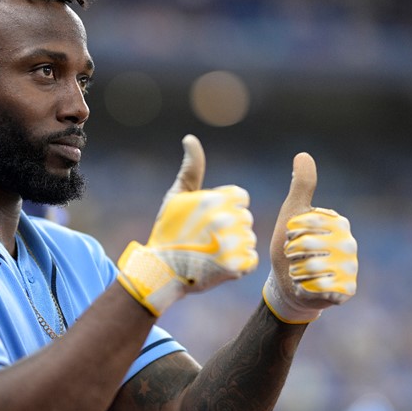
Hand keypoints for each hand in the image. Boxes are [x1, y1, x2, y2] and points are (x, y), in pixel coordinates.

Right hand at [117, 135, 257, 315]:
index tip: (211, 219)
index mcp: (214, 200)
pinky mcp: (235, 267)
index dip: (227, 207)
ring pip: (249, 238)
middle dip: (230, 226)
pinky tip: (222, 263)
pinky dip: (240, 263)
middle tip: (208, 238)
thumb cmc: (167, 232)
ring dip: (235, 245)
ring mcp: (231, 245)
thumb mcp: (175, 197)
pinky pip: (251, 259)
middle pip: (244, 218)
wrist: (160, 272)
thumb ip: (190, 168)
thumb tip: (190, 138)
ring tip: (213, 252)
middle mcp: (225, 220)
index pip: (240, 197)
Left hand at [263, 152, 357, 322]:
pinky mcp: (347, 289)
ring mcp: (351, 267)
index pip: (305, 222)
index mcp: (338, 222)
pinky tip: (307, 286)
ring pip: (312, 268)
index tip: (292, 236)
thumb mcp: (292, 213)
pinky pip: (319, 287)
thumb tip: (303, 154)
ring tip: (299, 271)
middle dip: (291, 253)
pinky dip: (304, 288)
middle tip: (295, 257)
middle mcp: (349, 243)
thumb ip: (301, 186)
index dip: (290, 232)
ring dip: (296, 271)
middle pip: (307, 245)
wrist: (290, 285)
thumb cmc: (290, 246)